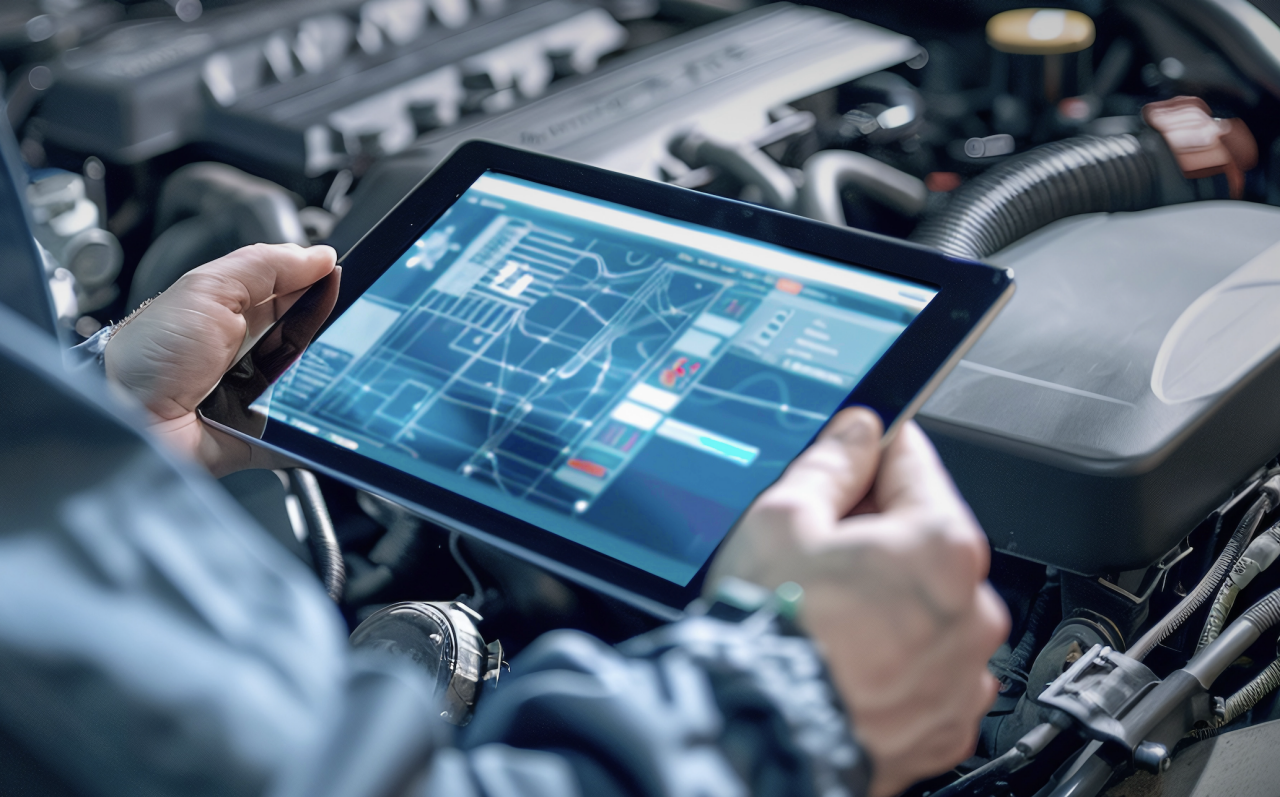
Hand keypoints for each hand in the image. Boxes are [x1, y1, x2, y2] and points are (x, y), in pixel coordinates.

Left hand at [105, 243, 336, 476]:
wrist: (131, 425)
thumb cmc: (150, 358)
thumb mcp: (206, 289)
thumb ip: (264, 265)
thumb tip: (320, 256)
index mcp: (232, 316)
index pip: (291, 295)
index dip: (317, 285)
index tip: (340, 279)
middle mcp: (247, 356)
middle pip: (309, 339)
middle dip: (332, 331)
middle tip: (344, 324)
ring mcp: (258, 398)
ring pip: (314, 383)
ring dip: (330, 376)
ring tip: (337, 367)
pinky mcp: (265, 436)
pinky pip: (306, 430)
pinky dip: (321, 422)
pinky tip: (329, 408)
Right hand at [707, 409, 1008, 796]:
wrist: (760, 735)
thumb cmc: (771, 632)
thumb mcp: (782, 518)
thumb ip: (831, 464)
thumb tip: (858, 434)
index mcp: (940, 546)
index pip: (914, 465)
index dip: (873, 456)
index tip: (851, 458)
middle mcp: (971, 611)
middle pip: (924, 543)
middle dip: (877, 539)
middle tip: (817, 556)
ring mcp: (962, 675)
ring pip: (927, 610)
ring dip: (889, 603)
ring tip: (826, 618)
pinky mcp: (944, 725)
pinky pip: (926, 672)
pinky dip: (894, 662)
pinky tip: (845, 659)